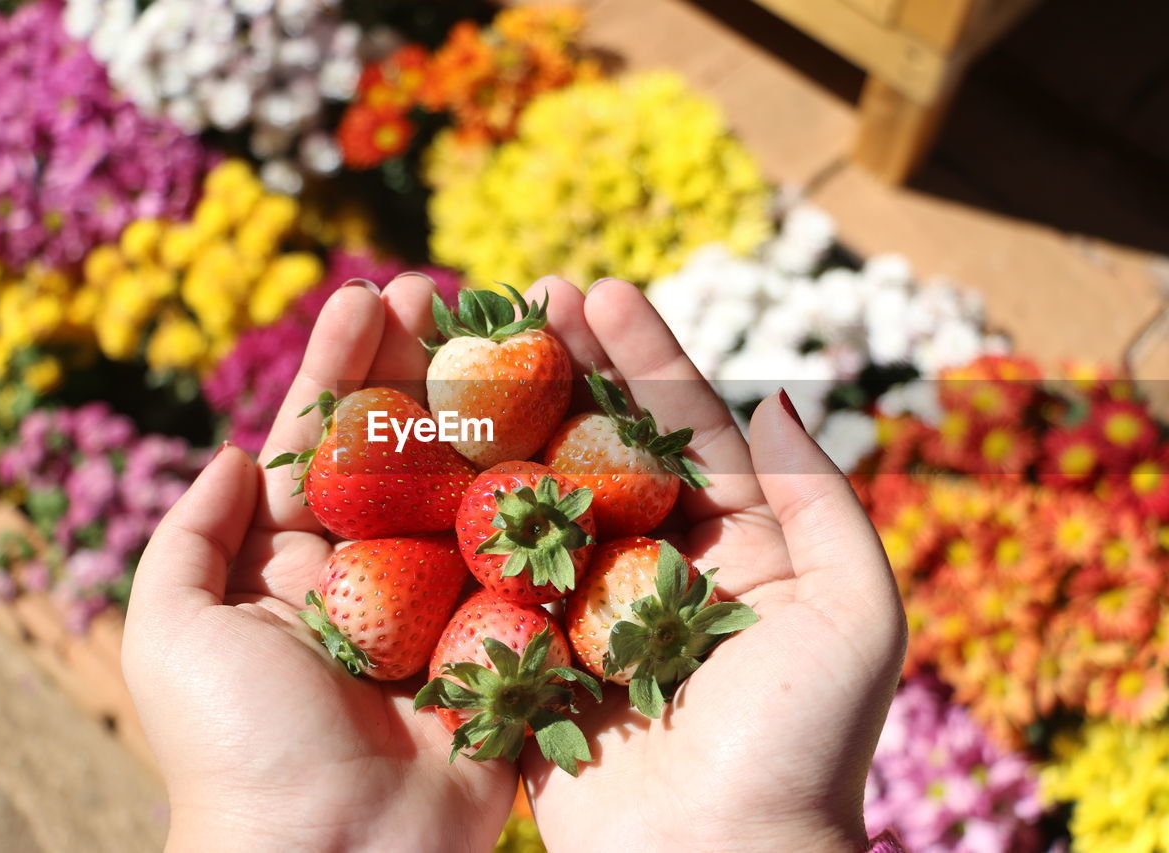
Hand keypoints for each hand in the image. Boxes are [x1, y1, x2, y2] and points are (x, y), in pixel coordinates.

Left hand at [123, 275, 516, 852]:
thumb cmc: (240, 745)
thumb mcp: (173, 632)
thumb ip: (186, 538)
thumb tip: (230, 452)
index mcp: (298, 563)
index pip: (324, 441)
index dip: (344, 366)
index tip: (369, 296)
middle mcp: (376, 573)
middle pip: (405, 449)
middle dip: (425, 367)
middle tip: (451, 291)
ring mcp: (447, 602)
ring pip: (473, 486)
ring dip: (492, 408)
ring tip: (517, 332)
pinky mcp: (508, 639)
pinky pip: (534, 556)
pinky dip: (552, 491)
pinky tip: (570, 423)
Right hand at [520, 278, 906, 852]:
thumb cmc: (801, 744)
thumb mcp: (853, 614)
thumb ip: (823, 502)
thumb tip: (778, 401)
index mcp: (736, 548)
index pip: (683, 431)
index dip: (645, 359)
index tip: (600, 292)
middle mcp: (656, 567)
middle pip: (604, 448)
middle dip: (568, 372)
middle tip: (522, 300)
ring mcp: (587, 609)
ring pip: (542, 498)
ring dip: (509, 425)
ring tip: (467, 354)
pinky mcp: (531, 657)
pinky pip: (495, 576)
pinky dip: (465, 516)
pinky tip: (432, 452)